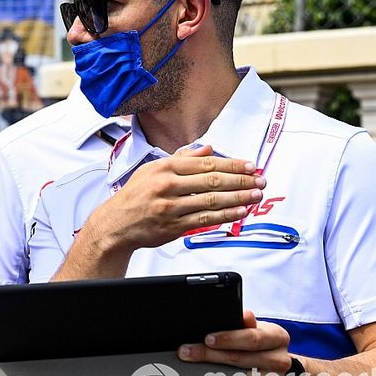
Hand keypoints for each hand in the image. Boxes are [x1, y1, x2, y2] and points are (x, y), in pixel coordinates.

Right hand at [89, 145, 264, 251]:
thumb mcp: (152, 170)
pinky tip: (239, 212)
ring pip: (212, 200)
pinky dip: (225, 216)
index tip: (249, 166)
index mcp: (164, 167)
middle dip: (241, 180)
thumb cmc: (135, 196)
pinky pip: (205, 220)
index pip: (205, 163)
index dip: (231, 164)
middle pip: (212, 180)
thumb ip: (181, 159)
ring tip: (255, 195)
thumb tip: (207, 149)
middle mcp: (167, 185)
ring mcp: (171, 207)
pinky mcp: (174, 226)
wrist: (116, 224)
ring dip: (238, 198)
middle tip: (259, 181)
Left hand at [179, 310, 292, 375]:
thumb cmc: (258, 345)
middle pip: (239, 358)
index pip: (252, 337)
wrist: (278, 373)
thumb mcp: (255, 329)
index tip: (207, 338)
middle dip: (208, 354)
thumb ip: (245, 323)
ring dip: (209, 374)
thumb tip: (244, 315)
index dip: (229, 338)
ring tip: (189, 367)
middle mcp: (280, 360)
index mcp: (277, 337)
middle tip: (185, 351)